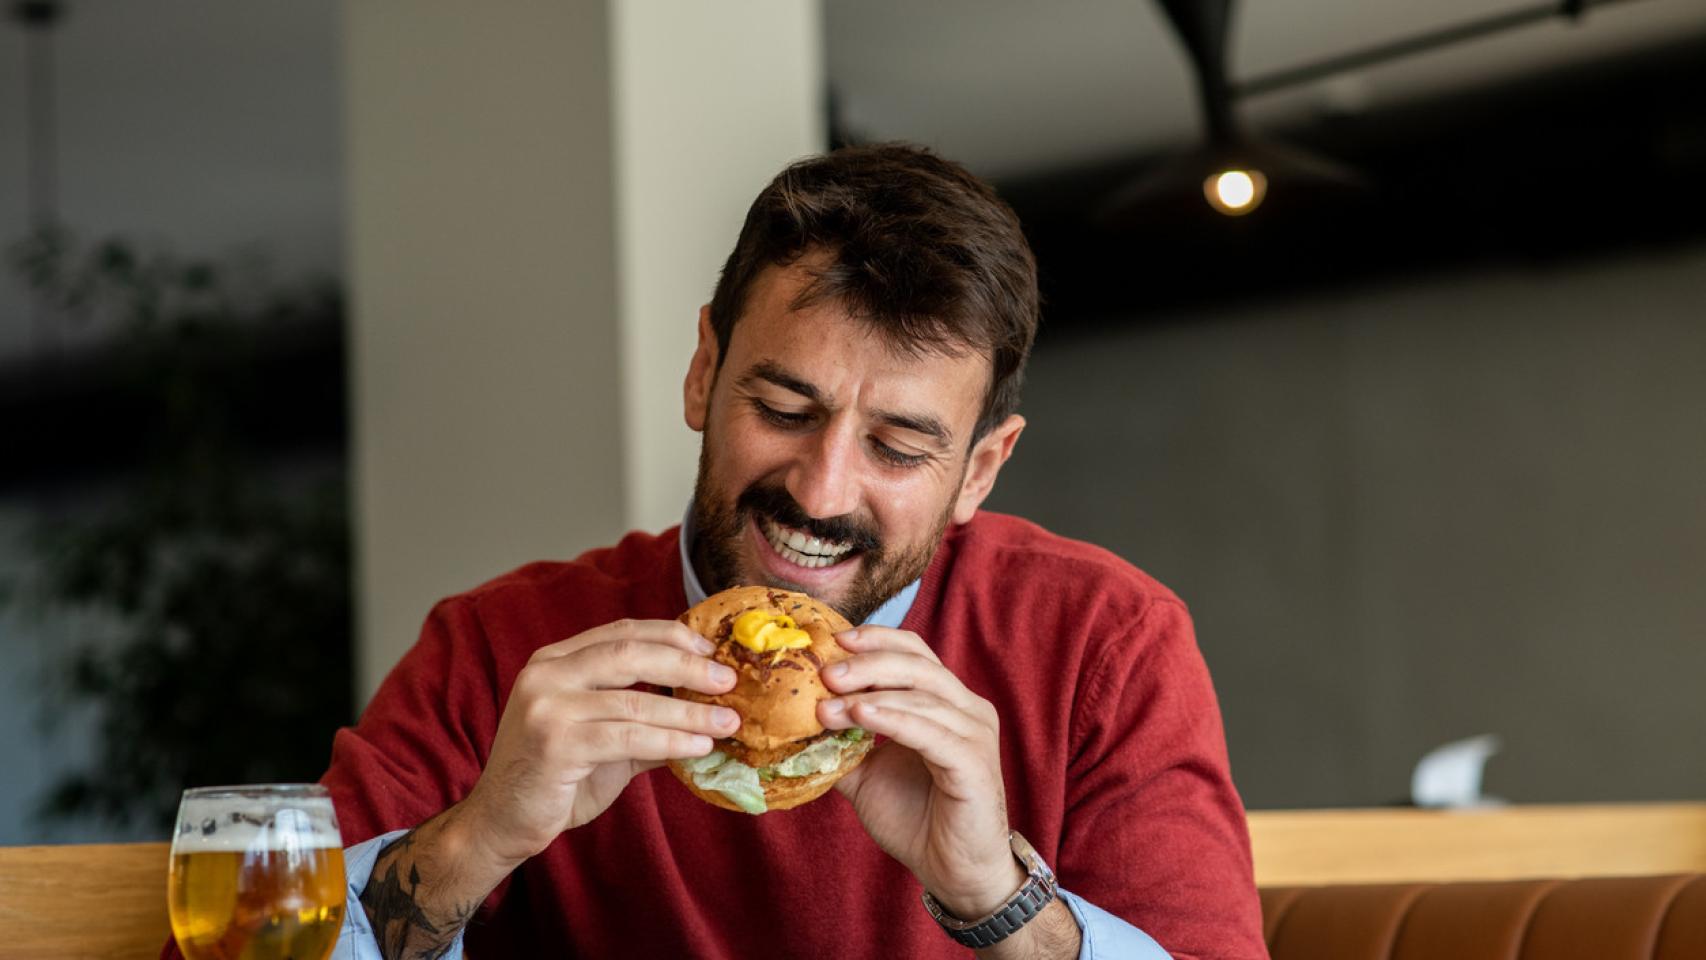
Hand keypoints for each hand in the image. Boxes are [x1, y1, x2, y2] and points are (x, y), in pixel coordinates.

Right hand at [460, 619, 738, 869]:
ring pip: (635, 700)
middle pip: (630, 653)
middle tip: (728, 680)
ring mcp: (546, 706)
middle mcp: (546, 674)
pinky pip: (627, 736)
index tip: (712, 650)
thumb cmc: (555, 779)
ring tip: (726, 722)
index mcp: (555, 661)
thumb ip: (644, 719)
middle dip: (687, 665)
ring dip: (689, 711)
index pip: (622, 632)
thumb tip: (707, 710)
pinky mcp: (554, 743)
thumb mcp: (604, 740)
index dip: (671, 636)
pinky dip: (670, 740)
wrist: (501, 823)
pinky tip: (698, 747)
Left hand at [818, 627, 1023, 918]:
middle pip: (917, 664)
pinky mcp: (974, 763)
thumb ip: (841, 744)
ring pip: (922, 695)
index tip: (832, 641)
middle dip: (868, 663)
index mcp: (946, 702)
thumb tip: (794, 724)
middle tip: (824, 673)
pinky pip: (931, 732)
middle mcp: (967, 708)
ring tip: (828, 706)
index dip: (876, 640)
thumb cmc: (917, 819)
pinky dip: (894, 719)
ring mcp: (975, 733)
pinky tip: (861, 716)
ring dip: (869, 696)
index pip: (914, 652)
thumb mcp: (867, 774)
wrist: (951, 870)